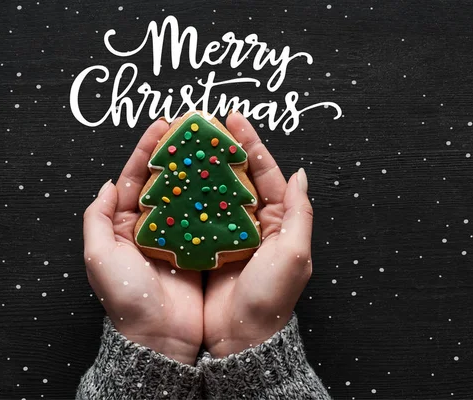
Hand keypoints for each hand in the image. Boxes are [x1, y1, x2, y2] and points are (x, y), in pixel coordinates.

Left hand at [83, 119, 202, 364]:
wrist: (159, 337)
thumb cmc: (126, 298)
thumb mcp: (98, 257)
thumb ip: (96, 218)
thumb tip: (107, 185)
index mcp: (123, 226)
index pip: (134, 178)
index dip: (147, 150)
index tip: (163, 126)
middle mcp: (150, 227)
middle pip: (163, 181)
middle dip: (175, 154)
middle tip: (192, 129)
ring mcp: (177, 237)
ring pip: (186, 195)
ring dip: (197, 171)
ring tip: (211, 146)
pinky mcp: (199, 249)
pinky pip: (206, 217)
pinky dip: (214, 198)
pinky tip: (225, 179)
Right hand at [203, 112, 313, 357]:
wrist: (240, 339)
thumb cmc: (270, 297)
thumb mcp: (294, 254)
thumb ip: (300, 213)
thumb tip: (300, 174)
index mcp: (277, 222)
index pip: (264, 173)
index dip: (250, 144)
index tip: (233, 119)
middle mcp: (251, 224)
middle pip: (236, 177)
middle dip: (221, 149)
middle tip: (203, 125)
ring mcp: (226, 234)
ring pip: (212, 192)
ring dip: (200, 169)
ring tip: (185, 145)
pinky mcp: (203, 247)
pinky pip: (194, 215)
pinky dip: (184, 196)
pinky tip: (172, 181)